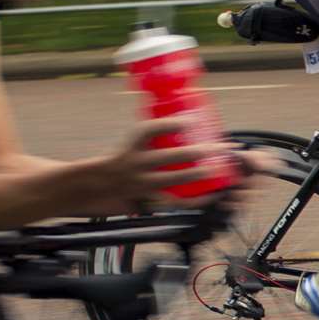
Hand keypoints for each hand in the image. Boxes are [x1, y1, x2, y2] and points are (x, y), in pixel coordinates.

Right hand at [83, 119, 246, 211]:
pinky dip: (194, 201)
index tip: (193, 119)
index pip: (151, 129)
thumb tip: (191, 117)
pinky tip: (210, 195)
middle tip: (218, 147)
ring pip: (173, 179)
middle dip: (197, 151)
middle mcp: (137, 162)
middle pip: (170, 155)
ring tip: (215, 170)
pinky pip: (175, 203)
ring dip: (197, 175)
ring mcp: (143, 182)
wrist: (100, 185)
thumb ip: (158, 132)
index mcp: (133, 143)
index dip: (172, 123)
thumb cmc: (124, 159)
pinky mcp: (149, 200)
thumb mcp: (135, 141)